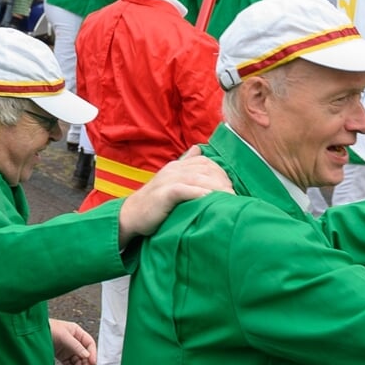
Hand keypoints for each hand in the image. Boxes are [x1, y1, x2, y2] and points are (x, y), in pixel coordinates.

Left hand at [51, 319, 96, 364]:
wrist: (33, 331)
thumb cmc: (48, 328)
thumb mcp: (64, 336)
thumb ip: (76, 346)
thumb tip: (87, 355)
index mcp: (76, 332)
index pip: (89, 343)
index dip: (92, 353)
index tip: (92, 363)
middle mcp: (73, 341)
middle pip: (84, 354)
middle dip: (85, 363)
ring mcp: (67, 348)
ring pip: (77, 361)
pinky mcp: (61, 355)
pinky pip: (69, 364)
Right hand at [118, 152, 233, 243]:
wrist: (131, 215)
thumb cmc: (154, 202)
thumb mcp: (170, 180)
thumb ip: (185, 165)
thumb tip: (199, 149)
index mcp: (177, 166)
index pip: (206, 163)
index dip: (221, 174)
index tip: (231, 188)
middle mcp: (174, 169)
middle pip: (206, 169)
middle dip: (223, 181)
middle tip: (234, 196)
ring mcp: (168, 180)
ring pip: (199, 178)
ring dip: (217, 188)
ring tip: (230, 199)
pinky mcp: (163, 193)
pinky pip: (185, 190)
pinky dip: (200, 193)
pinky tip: (211, 200)